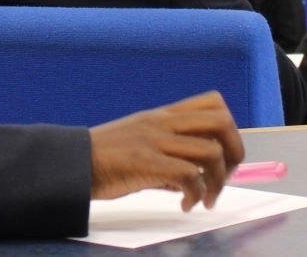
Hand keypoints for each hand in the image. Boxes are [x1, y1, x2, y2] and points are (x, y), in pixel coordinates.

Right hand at [89, 92, 244, 211]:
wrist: (72, 164)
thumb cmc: (106, 159)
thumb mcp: (141, 144)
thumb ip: (170, 155)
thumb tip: (197, 179)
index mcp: (163, 115)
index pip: (214, 103)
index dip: (230, 129)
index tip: (223, 157)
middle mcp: (162, 122)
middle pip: (222, 122)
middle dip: (234, 152)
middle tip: (225, 178)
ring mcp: (154, 140)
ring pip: (210, 152)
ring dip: (217, 182)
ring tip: (205, 199)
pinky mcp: (144, 161)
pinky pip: (188, 175)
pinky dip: (196, 194)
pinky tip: (186, 204)